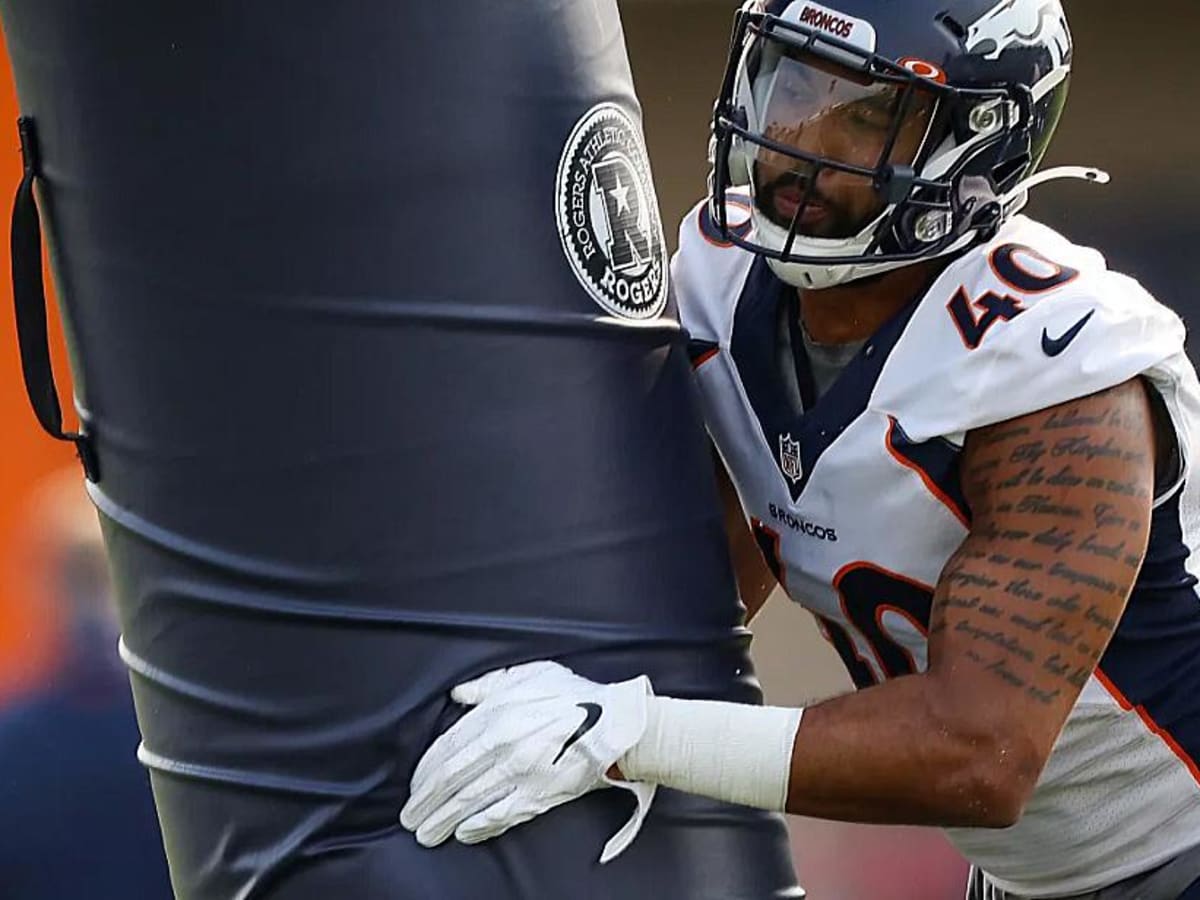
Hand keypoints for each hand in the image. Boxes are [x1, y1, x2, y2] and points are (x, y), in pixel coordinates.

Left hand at [400, 660, 656, 861]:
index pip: (447, 748)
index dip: (425, 772)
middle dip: (425, 802)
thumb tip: (459, 695)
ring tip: (427, 833)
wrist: (618, 723)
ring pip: (468, 802)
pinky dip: (477, 828)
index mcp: (497, 714)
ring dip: (442, 820)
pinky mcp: (538, 795)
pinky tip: (463, 834)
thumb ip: (489, 685)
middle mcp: (503, 746)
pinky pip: (499, 816)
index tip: (414, 786)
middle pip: (451, 780)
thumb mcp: (529, 675)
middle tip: (411, 817)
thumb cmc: (575, 695)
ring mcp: (520, 773)